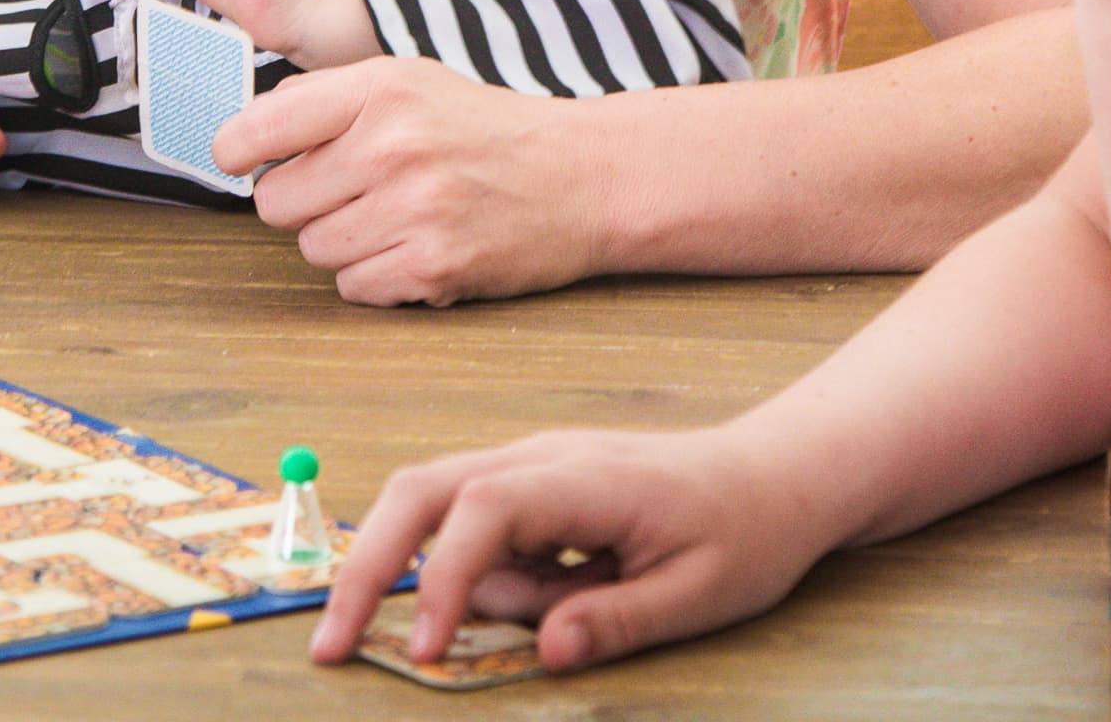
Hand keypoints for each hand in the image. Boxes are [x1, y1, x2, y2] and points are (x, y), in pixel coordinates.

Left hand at [213, 60, 605, 305]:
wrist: (583, 177)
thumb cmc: (488, 129)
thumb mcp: (412, 81)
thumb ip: (329, 98)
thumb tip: (246, 132)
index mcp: (380, 90)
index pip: (260, 128)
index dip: (235, 151)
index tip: (238, 159)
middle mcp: (392, 146)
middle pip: (276, 202)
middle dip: (303, 203)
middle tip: (350, 192)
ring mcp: (413, 210)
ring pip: (313, 250)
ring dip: (342, 242)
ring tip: (394, 217)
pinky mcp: (432, 268)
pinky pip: (354, 288)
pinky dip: (375, 277)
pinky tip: (414, 247)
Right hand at [309, 425, 836, 675]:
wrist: (777, 472)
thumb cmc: (746, 530)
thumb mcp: (701, 593)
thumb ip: (619, 622)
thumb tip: (547, 653)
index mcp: (586, 480)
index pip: (483, 511)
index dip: (443, 579)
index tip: (427, 651)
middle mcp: (543, 458)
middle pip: (422, 488)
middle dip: (369, 562)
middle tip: (333, 643)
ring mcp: (532, 465)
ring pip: (433, 500)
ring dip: (427, 571)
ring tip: (532, 614)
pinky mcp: (532, 485)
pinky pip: (474, 526)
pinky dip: (477, 571)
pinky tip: (564, 589)